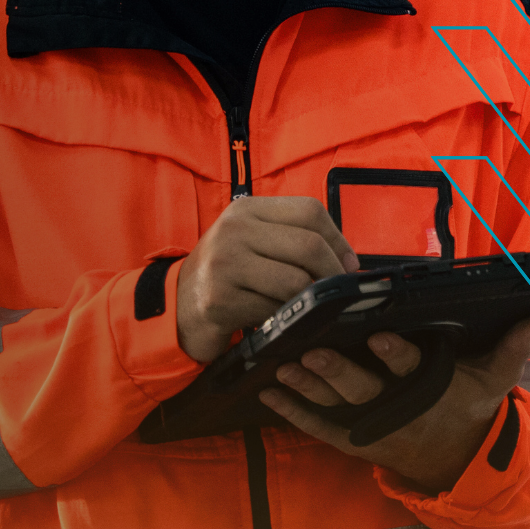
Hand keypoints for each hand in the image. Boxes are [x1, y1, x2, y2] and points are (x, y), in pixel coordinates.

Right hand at [176, 196, 358, 363]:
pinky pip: (275, 309)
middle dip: (334, 273)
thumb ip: (293, 240)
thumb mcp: (253, 241)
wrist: (179, 305)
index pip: (310, 211)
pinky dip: (289, 318)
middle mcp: (234, 229)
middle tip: (340, 293)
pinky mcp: (220, 299)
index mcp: (247, 209)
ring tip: (312, 307)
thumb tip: (351, 263)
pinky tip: (284, 319)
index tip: (350, 265)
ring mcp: (224, 263)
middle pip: (308, 245)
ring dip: (312, 300)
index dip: (339, 240)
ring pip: (296, 280)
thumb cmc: (228, 274)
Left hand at [258, 315, 529, 492]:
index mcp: (428, 386)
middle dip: (336, 372)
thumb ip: (510, 349)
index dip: (395, 354)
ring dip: (306, 388)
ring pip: (334, 405)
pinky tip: (268, 392)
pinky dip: (292, 411)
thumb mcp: (493, 381)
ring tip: (282, 367)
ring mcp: (369, 423)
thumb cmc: (469, 408)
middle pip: (362, 388)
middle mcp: (394, 405)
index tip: (378, 337)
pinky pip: (317, 426)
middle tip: (311, 353)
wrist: (455, 462)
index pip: (410, 368)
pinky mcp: (351, 436)